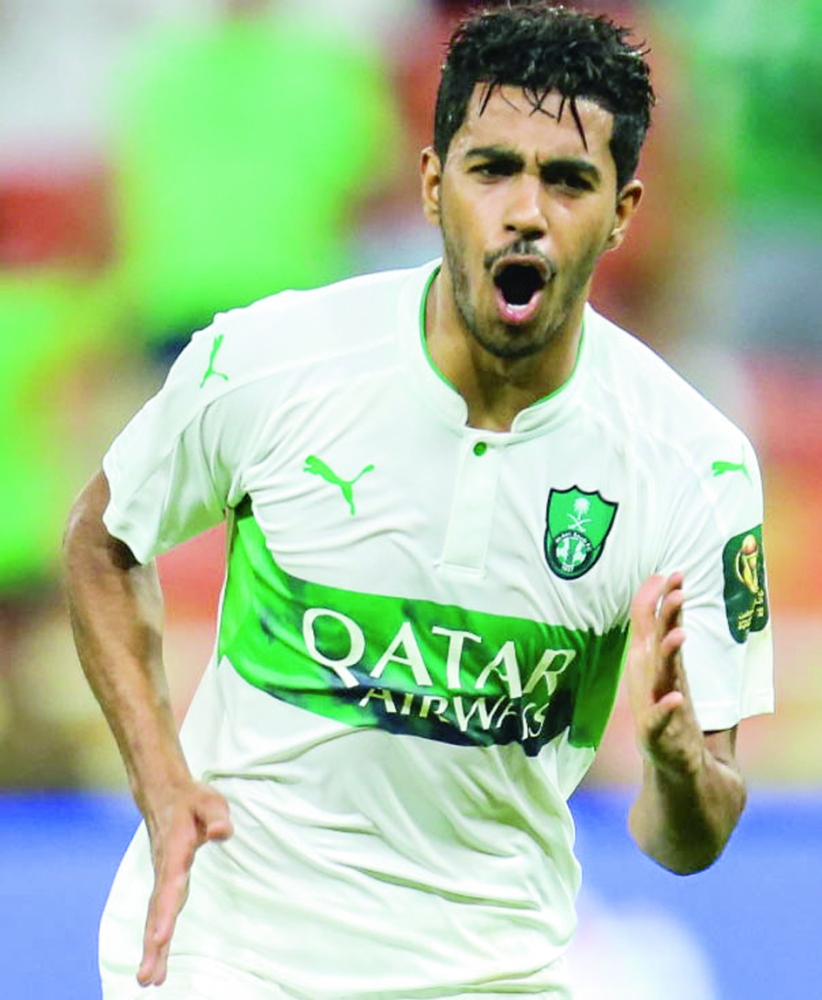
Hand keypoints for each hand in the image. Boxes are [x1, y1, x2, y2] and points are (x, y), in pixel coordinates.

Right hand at [137, 782, 232, 986]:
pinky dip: (155, 939)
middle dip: (154, 944)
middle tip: (148, 977)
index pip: (170, 885)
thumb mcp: (209, 801)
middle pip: (157, 911)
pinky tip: (155, 963)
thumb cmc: (192, 800)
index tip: (161, 937)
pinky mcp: (164, 883)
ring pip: (154, 917)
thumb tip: (223, 832)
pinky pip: (157, 914)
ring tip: (149, 980)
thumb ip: (217, 817)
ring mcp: (162, 878)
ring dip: (152, 949)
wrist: (163, 794)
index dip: (165, 912)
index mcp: (175, 851)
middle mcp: (164, 870)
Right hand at [627, 573, 702, 777]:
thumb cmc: (665, 703)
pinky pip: (658, 718)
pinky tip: (673, 699)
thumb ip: (665, 627)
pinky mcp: (655, 732)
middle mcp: (647, 676)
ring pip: (659, 673)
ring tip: (680, 634)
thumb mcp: (665, 662)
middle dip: (665, 615)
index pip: (649, 621)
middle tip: (677, 590)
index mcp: (648, 659)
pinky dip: (664, 709)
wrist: (670, 759)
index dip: (658, 597)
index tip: (672, 573)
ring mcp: (650, 702)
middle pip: (654, 640)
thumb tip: (669, 589)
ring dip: (667, 653)